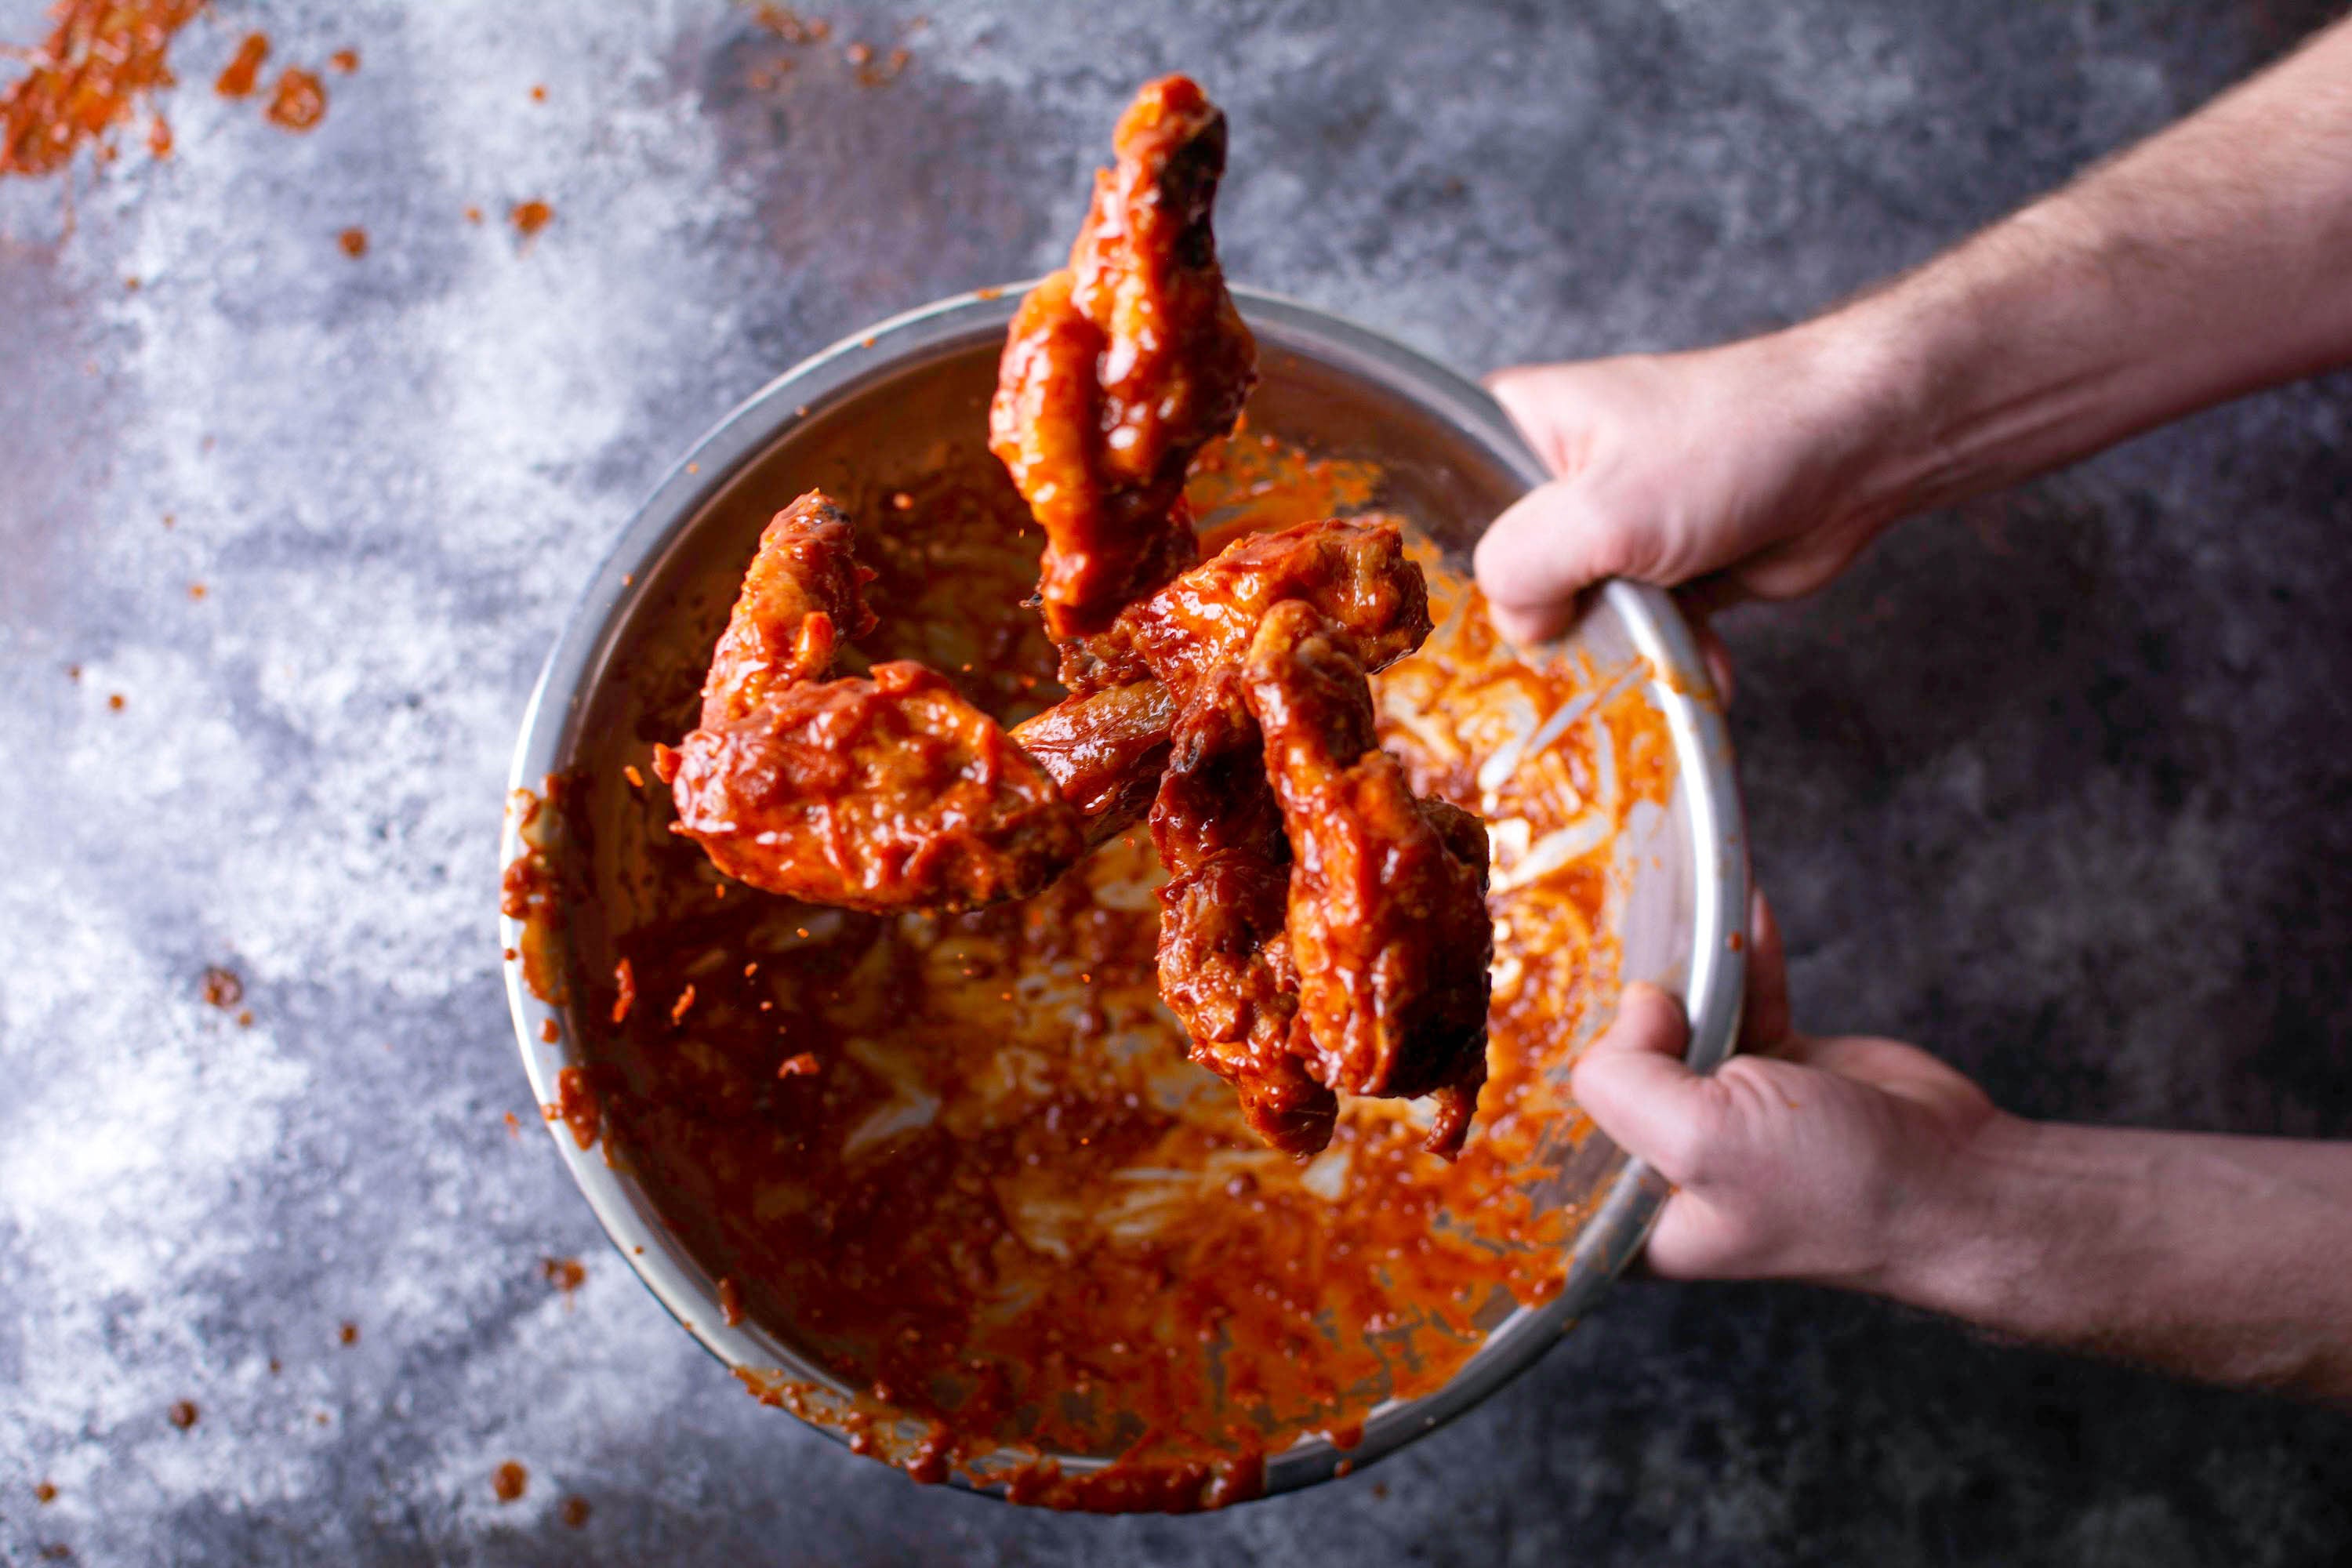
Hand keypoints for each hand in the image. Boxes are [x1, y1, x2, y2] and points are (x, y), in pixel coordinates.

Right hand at [1474, 328, 1903, 648]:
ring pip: (1576, 614)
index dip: (1446, 575)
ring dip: (1615, 651)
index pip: (1442, 508)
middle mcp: (1555, 476)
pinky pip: (1636, 630)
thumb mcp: (1603, 509)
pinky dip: (1664, 656)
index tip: (1459, 637)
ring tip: (1641, 670)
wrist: (1858, 449)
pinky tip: (1694, 666)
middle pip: (1509, 575)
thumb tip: (1518, 628)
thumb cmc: (1731, 443)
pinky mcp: (1662, 568)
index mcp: (1515, 427)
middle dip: (1542, 629)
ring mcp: (1610, 525)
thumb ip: (1525, 568)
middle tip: (1559, 666)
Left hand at [1572, 892, 2004, 1288]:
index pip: (1554, 1143)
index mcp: (1633, 1212)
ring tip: (1672, 901)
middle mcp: (1667, 1164)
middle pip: (1614, 1067)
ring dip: (1685, 965)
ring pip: (1677, 1023)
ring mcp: (1723, 1112)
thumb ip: (1629, 1075)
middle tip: (1591, 925)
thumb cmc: (1837, 1188)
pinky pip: (1740, 1000)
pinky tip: (1743, 907)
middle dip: (1612, 1002)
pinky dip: (1744, 958)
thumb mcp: (1700, 1141)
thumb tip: (1637, 1004)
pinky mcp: (1773, 1069)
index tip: (1519, 1000)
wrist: (1959, 1181)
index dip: (1539, 1075)